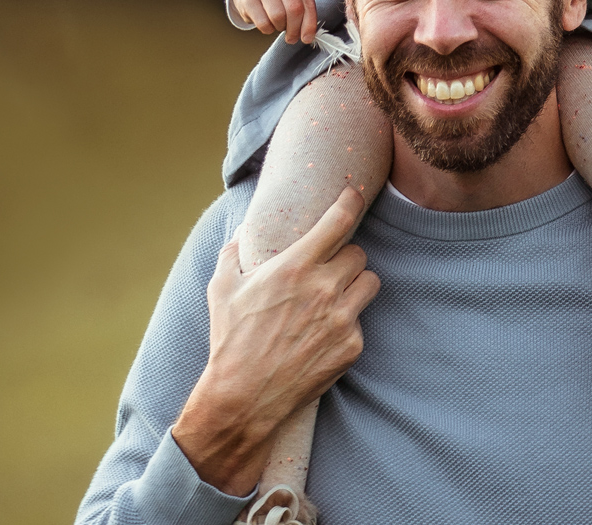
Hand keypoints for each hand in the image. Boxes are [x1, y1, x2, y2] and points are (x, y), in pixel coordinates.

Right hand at [172, 188, 380, 493]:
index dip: (350, 201)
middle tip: (329, 269)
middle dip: (345, 258)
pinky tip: (323, 333)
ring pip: (369, 283)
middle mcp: (324, 289)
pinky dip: (347, 323)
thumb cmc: (230, 340)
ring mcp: (341, 319)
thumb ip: (234, 252)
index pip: (338, 221)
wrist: (243, 397)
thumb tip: (242, 233)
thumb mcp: (222, 288)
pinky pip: (361, 321)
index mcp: (294, 267)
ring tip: (335, 297)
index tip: (355, 194)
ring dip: (355, 285)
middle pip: (359, 254)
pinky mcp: (351, 346)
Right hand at [232, 0, 317, 42]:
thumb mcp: (295, 0)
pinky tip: (268, 23)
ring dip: (280, 27)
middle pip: (294, 9)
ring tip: (279, 25)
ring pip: (278, 16)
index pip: (308, 3)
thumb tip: (307, 37)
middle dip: (295, 29)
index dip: (309, 24)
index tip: (307, 38)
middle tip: (292, 37)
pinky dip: (268, 29)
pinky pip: (263, 23)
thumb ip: (305, 15)